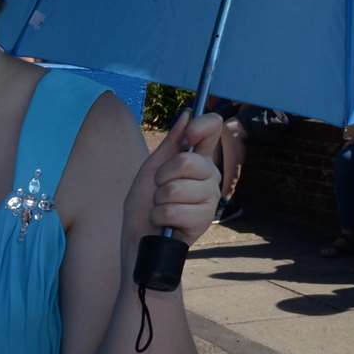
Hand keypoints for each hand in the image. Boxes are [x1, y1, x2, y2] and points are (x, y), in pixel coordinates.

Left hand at [123, 110, 221, 252]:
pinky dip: (160, 217)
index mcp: (198, 160)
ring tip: (162, 209)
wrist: (140, 240)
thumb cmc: (144, 206)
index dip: (201, 126)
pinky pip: (174, 210)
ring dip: (159, 202)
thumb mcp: (151, 170)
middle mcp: (210, 176)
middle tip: (159, 190)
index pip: (213, 128)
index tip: (187, 135)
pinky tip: (166, 223)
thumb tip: (186, 114)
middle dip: (161, 178)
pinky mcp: (204, 220)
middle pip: (188, 161)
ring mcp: (210, 198)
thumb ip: (170, 144)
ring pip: (177, 189)